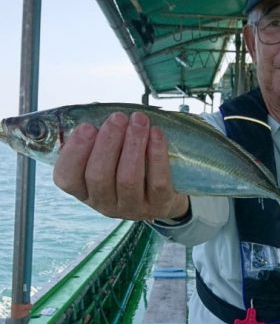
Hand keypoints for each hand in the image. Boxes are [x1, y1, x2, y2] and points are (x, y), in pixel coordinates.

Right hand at [53, 111, 189, 220]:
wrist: (167, 193)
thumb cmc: (131, 164)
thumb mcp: (109, 155)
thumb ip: (99, 139)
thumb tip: (102, 115)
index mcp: (85, 190)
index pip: (67, 178)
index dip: (75, 152)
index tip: (87, 126)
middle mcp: (105, 204)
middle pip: (98, 176)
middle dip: (108, 142)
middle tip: (118, 117)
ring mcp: (132, 209)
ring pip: (128, 178)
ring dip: (133, 144)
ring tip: (139, 120)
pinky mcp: (159, 206)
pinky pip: (157, 182)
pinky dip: (156, 154)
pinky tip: (156, 134)